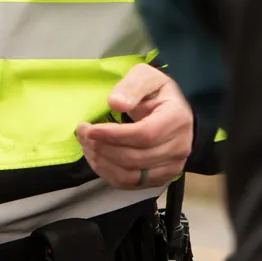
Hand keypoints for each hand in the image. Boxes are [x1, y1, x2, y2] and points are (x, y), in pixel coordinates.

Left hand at [76, 62, 192, 190]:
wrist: (174, 113)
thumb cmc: (156, 93)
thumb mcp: (146, 77)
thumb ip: (132, 86)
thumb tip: (116, 103)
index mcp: (177, 118)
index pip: (144, 135)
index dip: (113, 135)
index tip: (89, 129)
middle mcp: (179, 147)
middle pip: (135, 157)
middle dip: (102, 148)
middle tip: (82, 133)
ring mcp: (172, 166)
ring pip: (131, 175)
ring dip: (101, 162)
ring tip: (86, 145)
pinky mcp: (161, 177)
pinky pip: (130, 184)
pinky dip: (108, 173)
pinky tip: (97, 157)